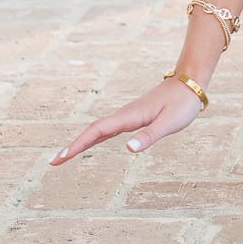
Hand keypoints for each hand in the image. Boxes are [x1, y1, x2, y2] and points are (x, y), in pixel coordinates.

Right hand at [49, 77, 204, 164]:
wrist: (190, 81)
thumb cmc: (182, 103)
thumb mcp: (170, 123)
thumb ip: (149, 136)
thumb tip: (128, 149)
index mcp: (129, 116)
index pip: (97, 131)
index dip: (78, 144)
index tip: (61, 157)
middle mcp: (124, 115)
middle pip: (92, 131)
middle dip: (72, 146)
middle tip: (52, 162)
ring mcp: (127, 116)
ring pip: (98, 130)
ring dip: (81, 142)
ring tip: (64, 156)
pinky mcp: (133, 117)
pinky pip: (108, 129)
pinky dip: (95, 137)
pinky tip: (90, 144)